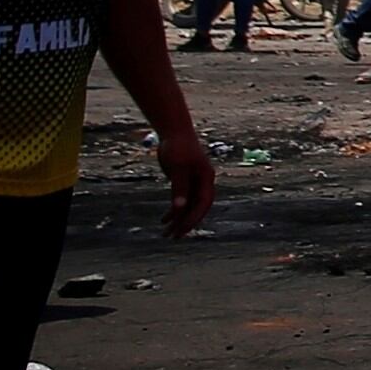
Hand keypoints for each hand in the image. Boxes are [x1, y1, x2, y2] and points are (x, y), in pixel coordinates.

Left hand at [157, 123, 217, 238]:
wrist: (174, 132)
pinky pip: (181, 200)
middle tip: (173, 237)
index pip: (203, 204)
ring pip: (188, 206)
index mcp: (206, 179)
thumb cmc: (177, 147)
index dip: (193, 218)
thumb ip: (179, 188)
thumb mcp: (177, 168)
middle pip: (197, 208)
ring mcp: (194, 182)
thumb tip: (179, 208)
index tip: (182, 230)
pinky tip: (164, 219)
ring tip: (165, 233)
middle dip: (186, 223)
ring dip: (178, 219)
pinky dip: (174, 210)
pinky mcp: (185, 181)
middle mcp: (203, 183)